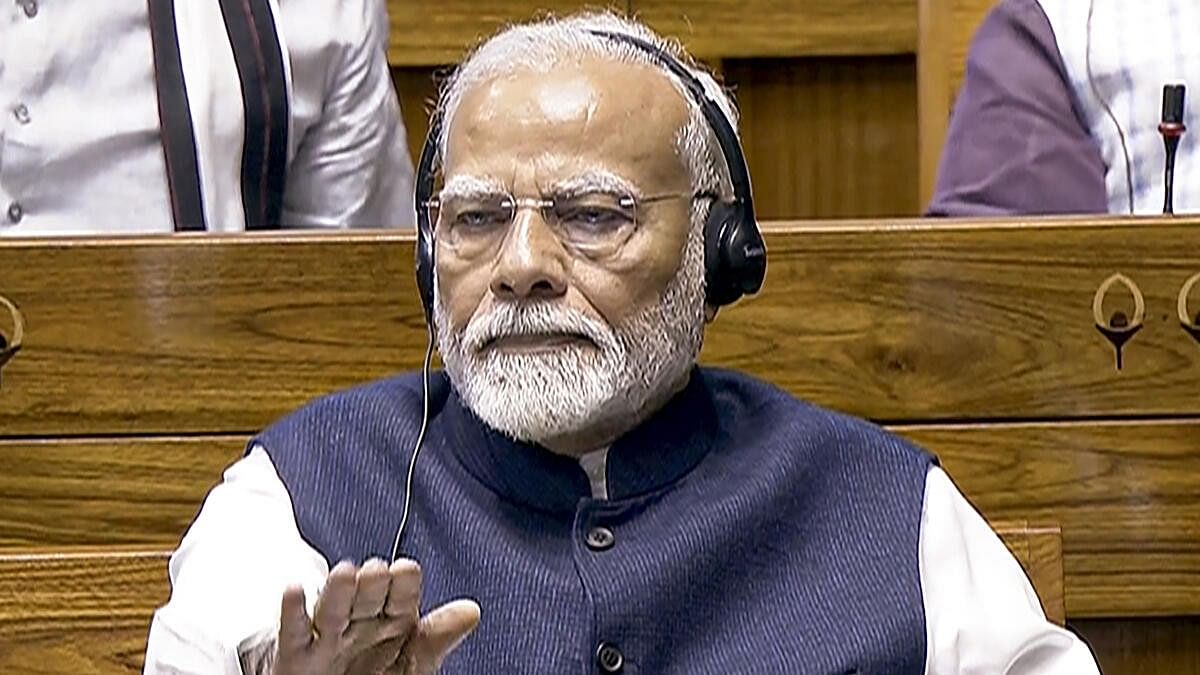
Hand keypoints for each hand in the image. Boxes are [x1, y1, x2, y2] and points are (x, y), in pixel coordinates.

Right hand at [272, 558, 479, 674]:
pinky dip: (293, 612)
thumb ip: (437, 636)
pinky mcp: (296, 655)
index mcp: (393, 619)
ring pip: (333, 609)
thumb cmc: (375, 674)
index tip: (406, 570)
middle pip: (367, 597)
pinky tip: (294, 591)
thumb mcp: (413, 660)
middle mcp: (360, 622)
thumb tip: (472, 610)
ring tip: (344, 573)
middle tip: (377, 570)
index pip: (402, 595)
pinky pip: (294, 633)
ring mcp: (328, 637)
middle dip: (372, 584)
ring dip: (337, 591)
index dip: (404, 583)